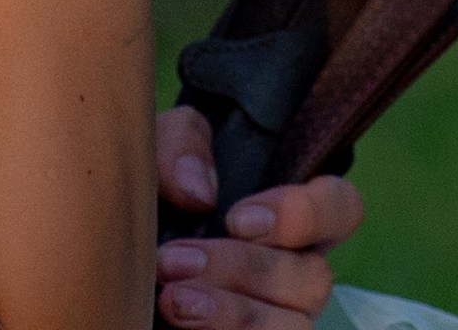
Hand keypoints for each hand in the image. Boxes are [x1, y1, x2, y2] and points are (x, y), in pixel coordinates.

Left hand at [153, 106, 363, 325]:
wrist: (115, 263)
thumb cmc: (149, 198)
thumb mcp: (157, 153)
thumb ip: (182, 146)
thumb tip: (199, 191)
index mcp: (289, 221)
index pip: (342, 208)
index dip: (303, 212)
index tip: (236, 218)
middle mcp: (296, 276)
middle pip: (314, 276)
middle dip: (241, 268)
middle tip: (173, 261)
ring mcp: (280, 321)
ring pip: (295, 327)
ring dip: (234, 314)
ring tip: (172, 301)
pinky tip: (177, 325)